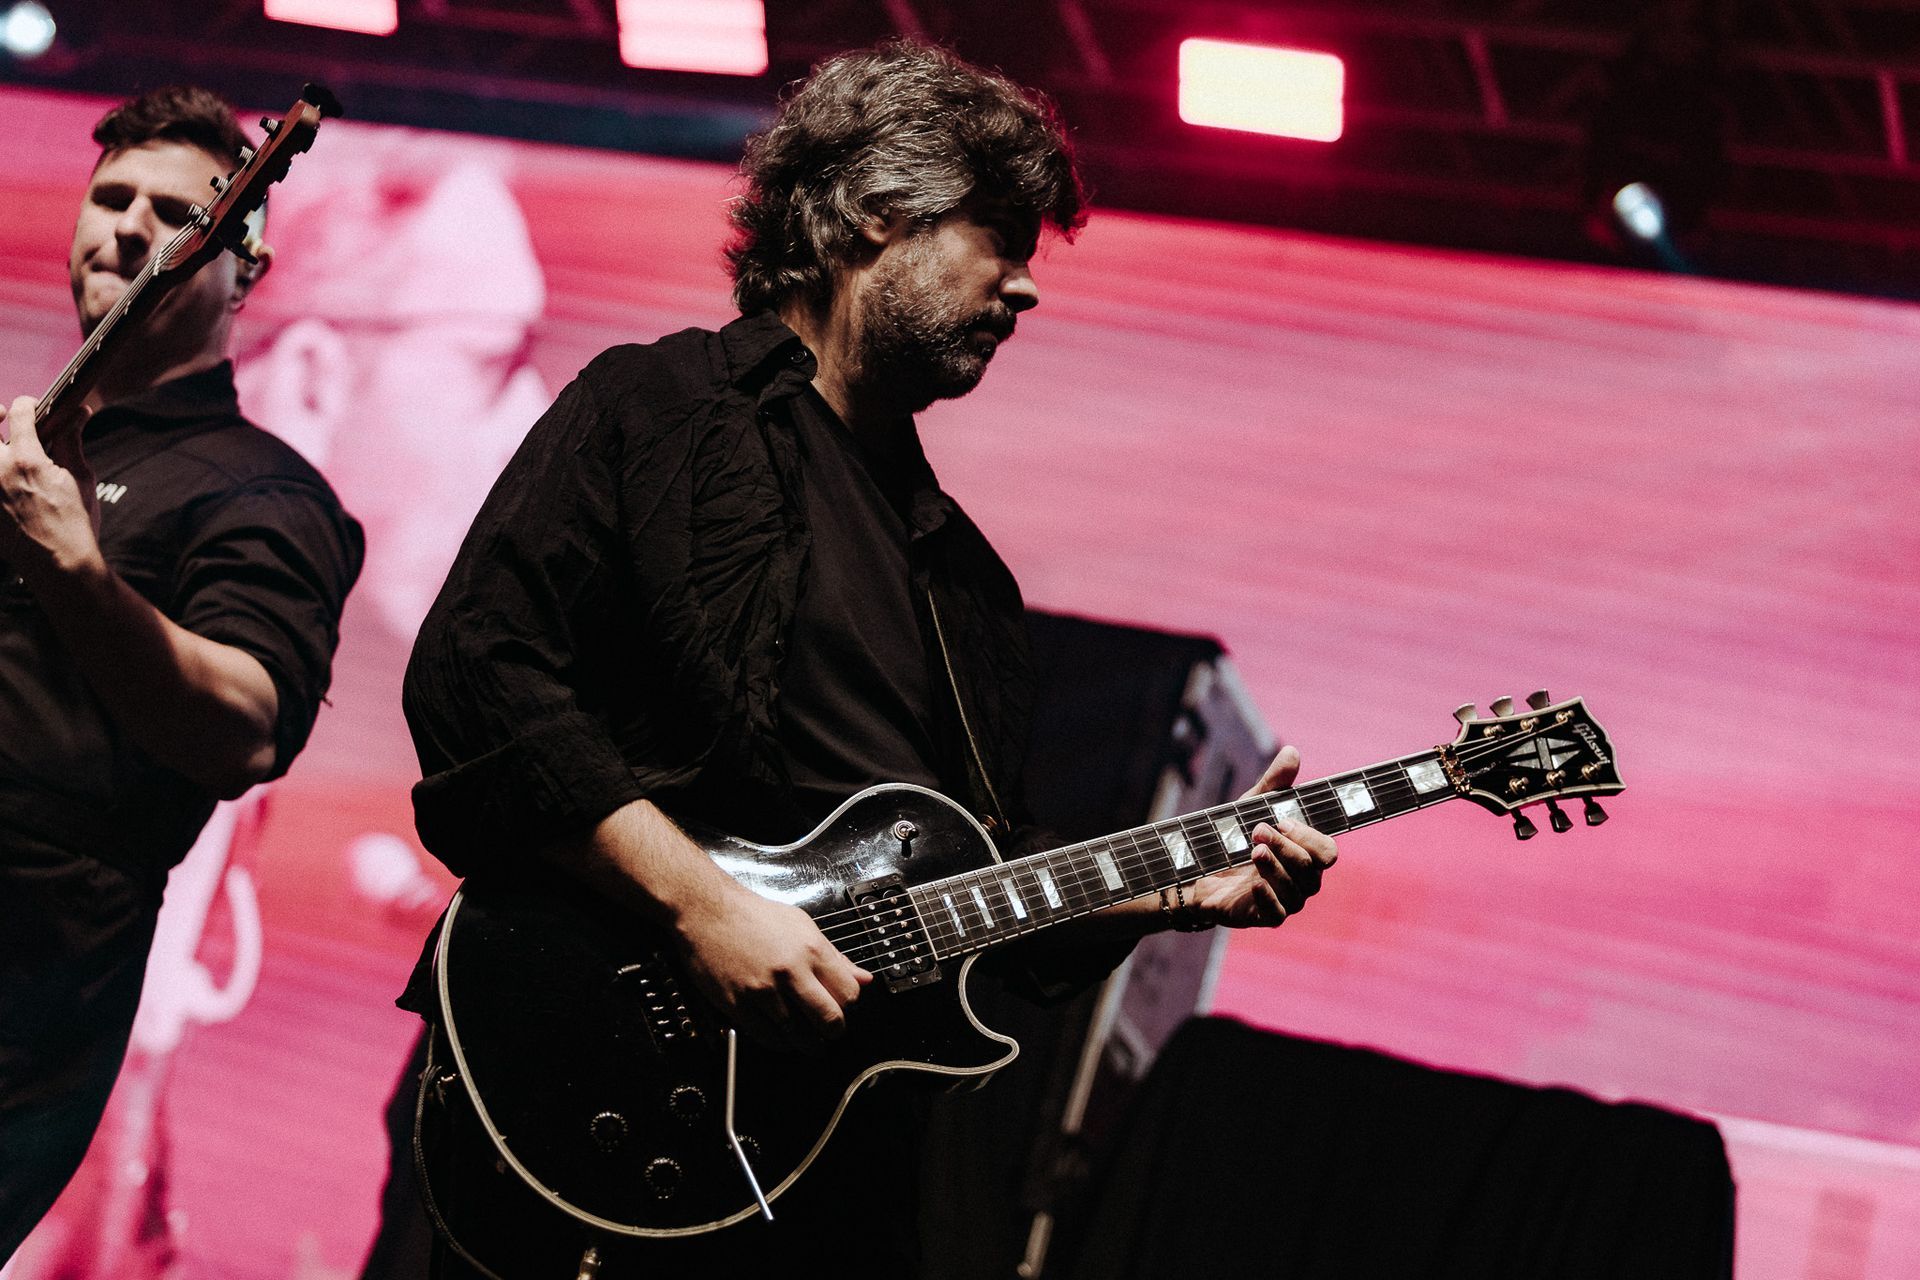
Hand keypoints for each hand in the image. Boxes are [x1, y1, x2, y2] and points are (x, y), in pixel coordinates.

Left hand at [1, 395, 101, 586]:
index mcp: (27, 461)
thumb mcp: (80, 478)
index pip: (20, 413)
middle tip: (3, 419)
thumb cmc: (75, 522)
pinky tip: (5, 479)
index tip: (31, 407)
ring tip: (5, 452)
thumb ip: (72, 442)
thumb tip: (80, 413)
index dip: (26, 404)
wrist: (59, 564)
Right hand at [674, 882, 872, 1050]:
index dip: (848, 1005)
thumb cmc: (754, 915)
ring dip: (808, 1043)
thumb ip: (835, 956)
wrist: (707, 911)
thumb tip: (864, 979)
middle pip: (829, 1020)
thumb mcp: (802, 925)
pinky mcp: (738, 1004)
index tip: (842, 1007)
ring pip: (799, 1034)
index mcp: (811, 949)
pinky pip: (768, 1037)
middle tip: (830, 1032)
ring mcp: (763, 990)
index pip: (849, 994)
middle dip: (834, 1031)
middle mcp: (790, 971)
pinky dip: (780, 1042)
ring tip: (810, 1041)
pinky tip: (783, 1035)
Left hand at [1185, 745, 1336, 928]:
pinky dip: (1268, 898)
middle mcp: (1302, 879)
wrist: (1196, 871)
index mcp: (1305, 853)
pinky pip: (1277, 914)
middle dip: (1286, 847)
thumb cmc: (1232, 838)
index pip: (1327, 851)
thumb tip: (1292, 752)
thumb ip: (1274, 784)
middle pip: (1312, 869)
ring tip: (1253, 850)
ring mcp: (1285, 900)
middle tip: (1257, 830)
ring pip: (1297, 891)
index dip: (1310, 836)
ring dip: (1275, 868)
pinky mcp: (1263, 917)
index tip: (1283, 820)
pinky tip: (1253, 883)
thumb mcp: (1250, 807)